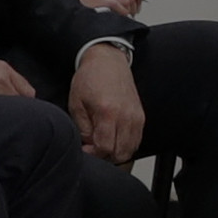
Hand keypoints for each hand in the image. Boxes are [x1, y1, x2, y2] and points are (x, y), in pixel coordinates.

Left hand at [68, 43, 144, 162]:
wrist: (108, 60)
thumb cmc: (91, 78)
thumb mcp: (76, 104)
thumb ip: (82, 129)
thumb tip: (88, 147)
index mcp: (108, 112)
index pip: (105, 148)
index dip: (93, 154)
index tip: (85, 149)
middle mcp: (126, 116)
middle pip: (120, 154)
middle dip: (105, 157)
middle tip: (93, 149)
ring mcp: (136, 117)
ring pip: (130, 150)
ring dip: (116, 153)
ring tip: (103, 144)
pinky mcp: (141, 117)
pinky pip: (136, 141)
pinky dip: (125, 145)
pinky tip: (113, 138)